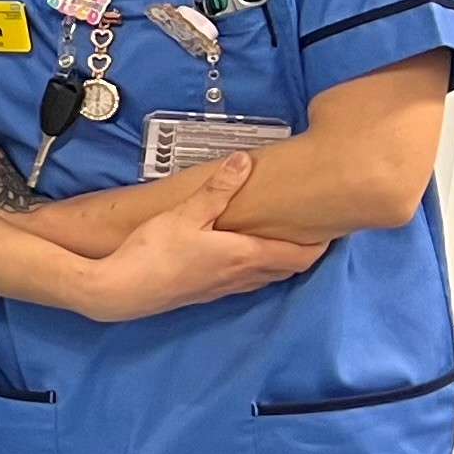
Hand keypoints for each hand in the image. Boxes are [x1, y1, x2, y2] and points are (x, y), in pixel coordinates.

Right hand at [76, 154, 324, 320]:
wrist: (121, 291)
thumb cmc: (154, 251)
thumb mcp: (185, 214)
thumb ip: (217, 190)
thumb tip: (245, 160)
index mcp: (246, 256)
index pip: (300, 256)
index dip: (321, 243)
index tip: (331, 225)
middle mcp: (242, 276)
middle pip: (288, 268)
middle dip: (304, 250)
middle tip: (309, 226)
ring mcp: (224, 288)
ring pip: (267, 276)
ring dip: (280, 260)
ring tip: (281, 237)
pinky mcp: (206, 293)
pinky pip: (246, 281)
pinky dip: (257, 267)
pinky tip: (243, 254)